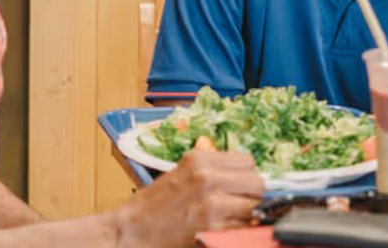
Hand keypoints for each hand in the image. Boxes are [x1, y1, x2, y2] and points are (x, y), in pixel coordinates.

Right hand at [115, 150, 263, 246]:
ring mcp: (213, 202)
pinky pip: (245, 226)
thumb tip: (229, 155)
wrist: (130, 233)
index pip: (248, 161)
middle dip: (251, 195)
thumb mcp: (179, 173)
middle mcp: (208, 176)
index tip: (239, 186)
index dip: (245, 175)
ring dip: (248, 214)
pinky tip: (225, 230)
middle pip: (257, 182)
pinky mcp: (214, 227)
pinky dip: (240, 230)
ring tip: (230, 219)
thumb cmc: (152, 207)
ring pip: (255, 205)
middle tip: (237, 205)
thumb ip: (207, 164)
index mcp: (200, 159)